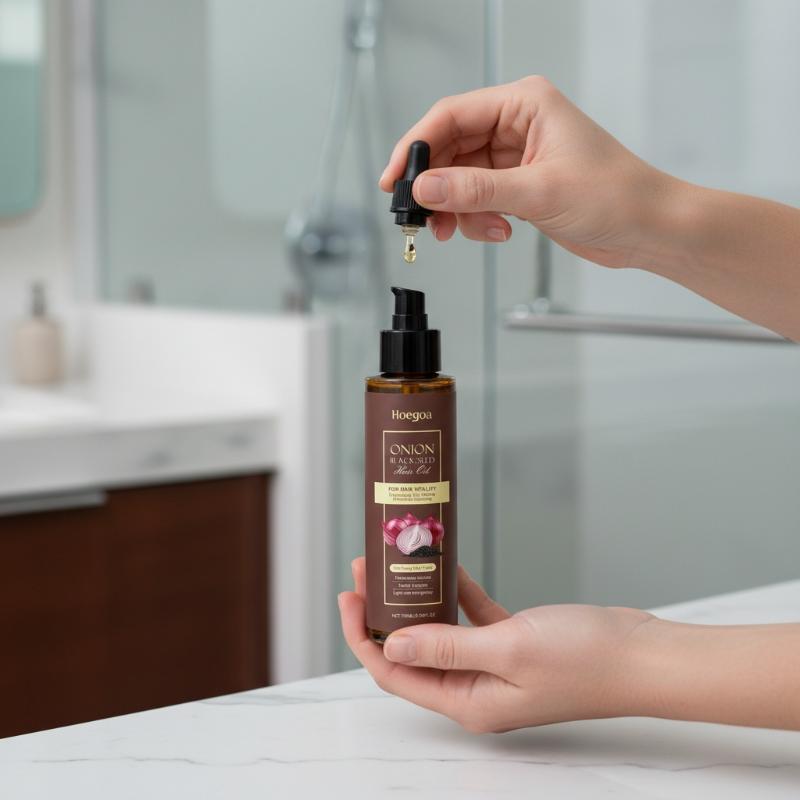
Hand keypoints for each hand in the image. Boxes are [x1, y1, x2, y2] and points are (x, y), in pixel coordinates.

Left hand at [339, 557, 653, 732]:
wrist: (641, 654)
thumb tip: (388, 646)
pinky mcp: (513, 644)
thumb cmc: (584, 659)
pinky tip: (446, 566)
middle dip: (384, 611)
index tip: (348, 595)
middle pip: (412, 650)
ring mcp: (494, 665)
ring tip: (397, 559)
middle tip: (366, 567)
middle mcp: (475, 688)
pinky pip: (472, 618)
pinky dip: (457, 594)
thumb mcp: (507, 649)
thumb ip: (445, 647)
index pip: (395, 673)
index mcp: (468, 702)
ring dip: (417, 599)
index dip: (363, 636)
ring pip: (439, 631)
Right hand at [380, 75, 676, 268]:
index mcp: (524, 104)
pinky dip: (476, 219)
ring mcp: (516, 157)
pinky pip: (477, 198)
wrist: (648, 229)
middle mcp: (516, 125)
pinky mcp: (518, 185)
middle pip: (450, 149)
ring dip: (457, 209)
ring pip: (460, 179)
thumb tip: (426, 187)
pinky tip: (497, 231)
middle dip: (436, 186)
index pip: (451, 116)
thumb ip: (476, 189)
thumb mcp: (538, 192)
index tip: (395, 179)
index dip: (416, 147)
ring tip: (471, 230)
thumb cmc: (615, 195)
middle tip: (422, 216)